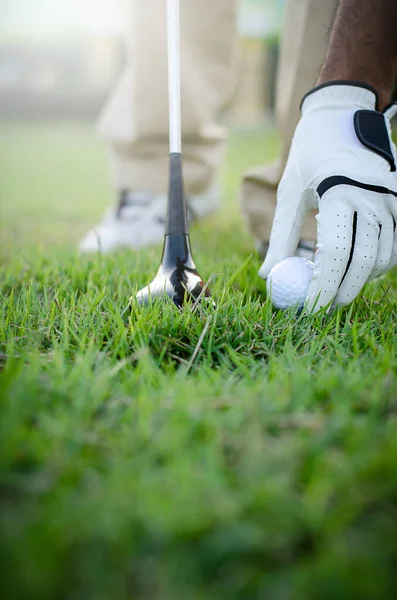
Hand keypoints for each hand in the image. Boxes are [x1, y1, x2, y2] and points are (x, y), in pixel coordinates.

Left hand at [259, 82, 396, 310]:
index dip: (324, 284)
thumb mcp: (290, 190)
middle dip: (344, 290)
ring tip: (340, 290)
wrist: (345, 112)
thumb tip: (269, 273)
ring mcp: (391, 198)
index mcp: (340, 193)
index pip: (336, 252)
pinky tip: (361, 270)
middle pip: (364, 260)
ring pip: (384, 255)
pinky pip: (395, 242)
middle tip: (325, 307)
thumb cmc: (311, 152)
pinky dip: (380, 262)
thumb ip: (281, 235)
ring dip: (364, 279)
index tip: (310, 306)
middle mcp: (372, 197)